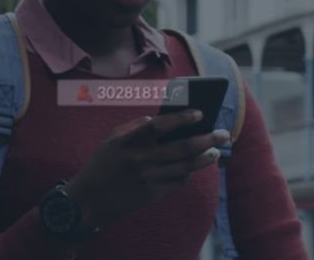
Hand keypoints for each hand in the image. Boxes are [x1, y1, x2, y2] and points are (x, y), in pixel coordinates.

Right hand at [63, 109, 230, 228]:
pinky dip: (189, 172)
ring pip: (186, 166)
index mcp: (129, 141)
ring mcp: (148, 179)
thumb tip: (164, 119)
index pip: (161, 125)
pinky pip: (178, 181)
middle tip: (224, 133)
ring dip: (205, 158)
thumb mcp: (112, 139)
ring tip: (216, 151)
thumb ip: (137, 127)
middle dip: (208, 139)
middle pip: (183, 148)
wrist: (89, 200)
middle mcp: (140, 160)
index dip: (182, 118)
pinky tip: (196, 166)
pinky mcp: (152, 195)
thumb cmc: (103, 163)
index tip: (199, 113)